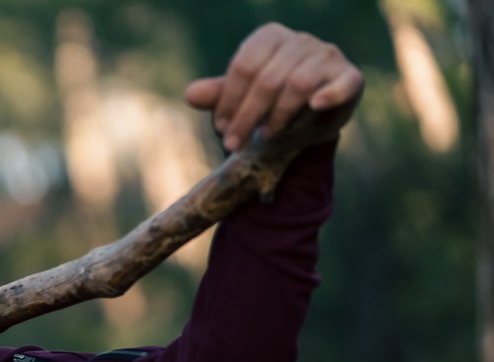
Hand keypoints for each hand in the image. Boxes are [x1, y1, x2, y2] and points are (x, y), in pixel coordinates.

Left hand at [184, 23, 363, 151]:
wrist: (312, 116)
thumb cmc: (271, 102)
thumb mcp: (243, 99)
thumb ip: (219, 95)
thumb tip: (190, 95)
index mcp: (270, 38)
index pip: (243, 66)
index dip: (229, 101)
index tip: (221, 128)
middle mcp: (300, 40)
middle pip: (267, 79)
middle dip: (247, 116)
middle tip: (234, 145)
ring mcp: (327, 55)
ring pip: (297, 84)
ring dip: (278, 116)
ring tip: (266, 136)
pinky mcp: (350, 76)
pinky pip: (342, 83)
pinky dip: (330, 94)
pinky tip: (315, 106)